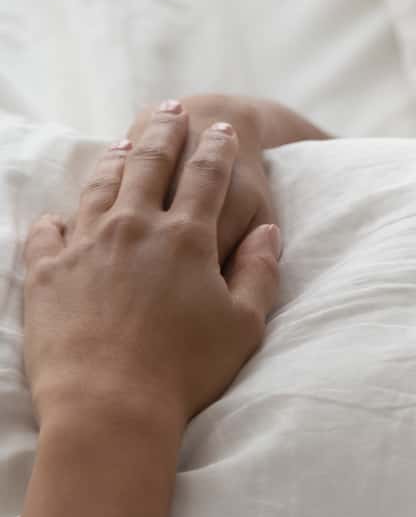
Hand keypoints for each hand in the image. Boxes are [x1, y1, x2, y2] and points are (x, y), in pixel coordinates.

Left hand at [21, 103, 281, 430]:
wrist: (108, 405)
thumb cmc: (185, 371)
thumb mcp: (244, 326)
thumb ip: (259, 272)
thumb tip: (267, 233)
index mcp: (187, 239)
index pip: (206, 177)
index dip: (217, 149)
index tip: (224, 129)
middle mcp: (134, 229)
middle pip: (149, 165)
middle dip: (163, 134)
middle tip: (171, 111)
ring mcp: (86, 246)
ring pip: (100, 187)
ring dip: (115, 161)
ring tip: (124, 144)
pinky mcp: (47, 272)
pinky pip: (50, 230)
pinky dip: (60, 216)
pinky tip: (63, 213)